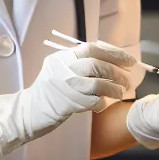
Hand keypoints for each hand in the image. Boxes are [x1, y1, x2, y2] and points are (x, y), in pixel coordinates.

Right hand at [0, 41, 138, 153]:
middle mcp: (62, 68)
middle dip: (117, 72)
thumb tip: (114, 60)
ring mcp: (64, 87)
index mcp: (62, 57)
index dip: (115, 53)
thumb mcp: (61, 69)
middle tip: (128, 80)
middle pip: (97, 65)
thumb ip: (81, 63)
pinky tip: (103, 105)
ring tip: (120, 93)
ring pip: (98, 84)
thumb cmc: (51, 90)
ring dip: (114, 89)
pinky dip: (103, 103)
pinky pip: (93, 102)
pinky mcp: (66, 104)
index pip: (93, 48)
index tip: (129, 61)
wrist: (29, 111)